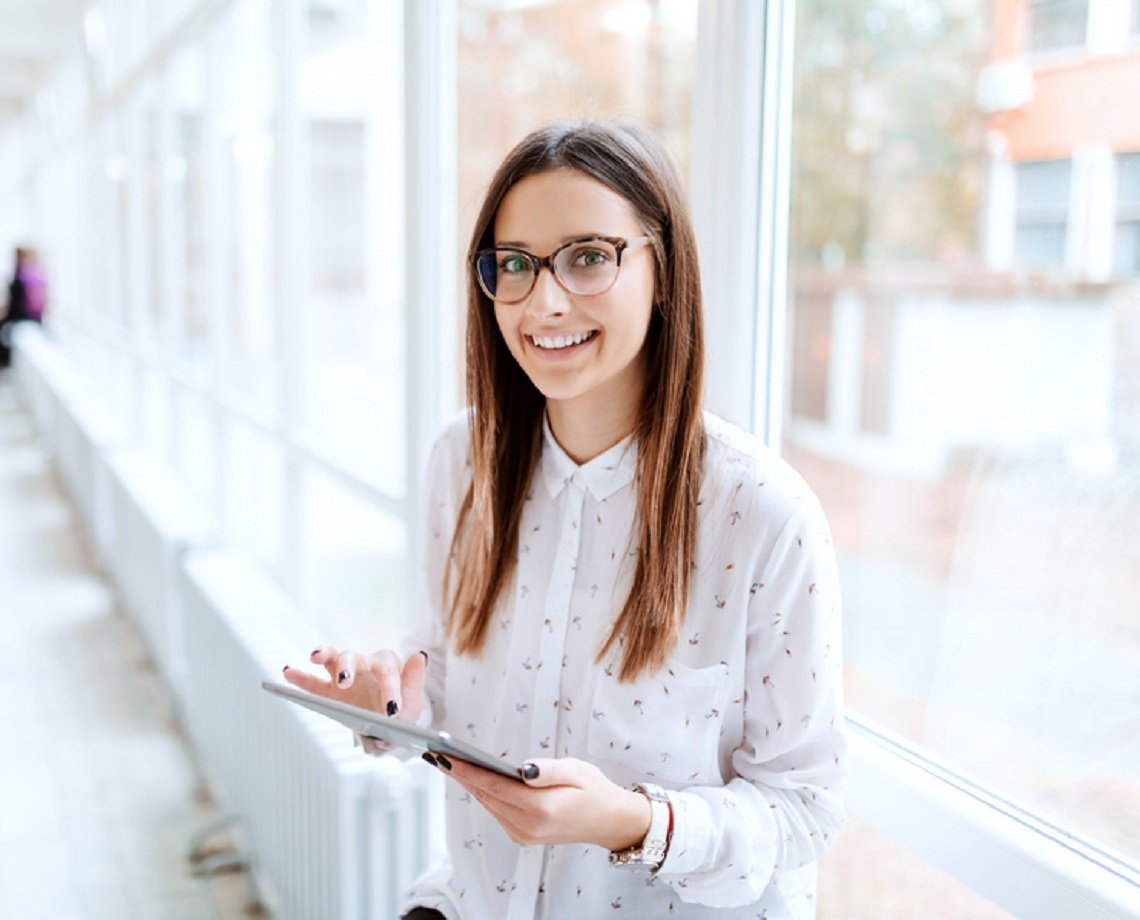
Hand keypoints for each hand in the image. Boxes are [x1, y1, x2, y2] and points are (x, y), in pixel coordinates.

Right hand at [282, 645, 426, 722]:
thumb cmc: (402, 709)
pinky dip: (299, 676)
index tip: (391, 711)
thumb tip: (420, 655)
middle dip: (348, 668)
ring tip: (314, 657)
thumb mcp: (413, 701)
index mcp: (386, 665)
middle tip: (345, 682)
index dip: (389, 689)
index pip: (386, 671)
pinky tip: (288, 672)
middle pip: (353, 657)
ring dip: (324, 655)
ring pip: (332, 659)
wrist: (388, 724)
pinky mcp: (330, 691)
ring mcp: (344, 676)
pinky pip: (312, 682)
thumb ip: (415, 680)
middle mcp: (364, 664)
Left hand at [438, 757, 650, 850]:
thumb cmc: (594, 790)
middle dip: (460, 773)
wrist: (608, 820)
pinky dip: (483, 793)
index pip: (495, 786)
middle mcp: (528, 827)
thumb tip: (522, 768)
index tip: (446, 755)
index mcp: (542, 809)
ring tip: (447, 760)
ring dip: (468, 783)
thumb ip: (548, 770)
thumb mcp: (577, 770)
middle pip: (486, 796)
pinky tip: (472, 776)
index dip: (467, 770)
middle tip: (437, 752)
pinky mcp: (522, 835)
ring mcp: (523, 834)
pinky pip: (496, 810)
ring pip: (488, 804)